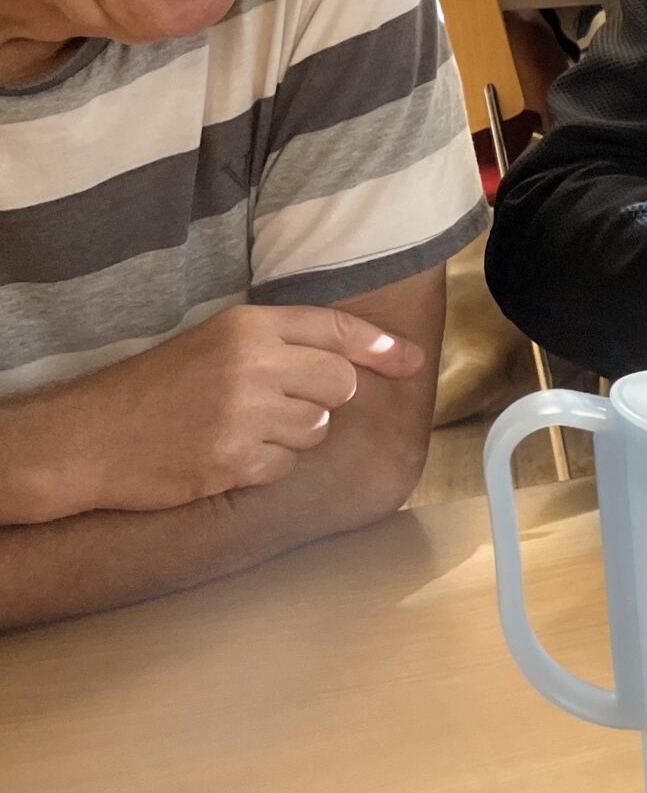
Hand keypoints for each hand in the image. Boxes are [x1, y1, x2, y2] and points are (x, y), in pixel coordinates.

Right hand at [26, 304, 425, 516]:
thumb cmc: (155, 387)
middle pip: (341, 384)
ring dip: (295, 433)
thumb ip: (282, 342)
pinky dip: (266, 465)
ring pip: (317, 428)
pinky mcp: (234, 461)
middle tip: (286, 404)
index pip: (335, 329)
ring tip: (245, 428)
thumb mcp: (215, 341)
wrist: (89, 438)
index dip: (381, 346)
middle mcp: (252, 365)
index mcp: (248, 326)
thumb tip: (359, 359)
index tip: (412, 361)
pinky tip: (229, 454)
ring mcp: (244, 415)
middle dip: (327, 398)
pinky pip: (285, 465)